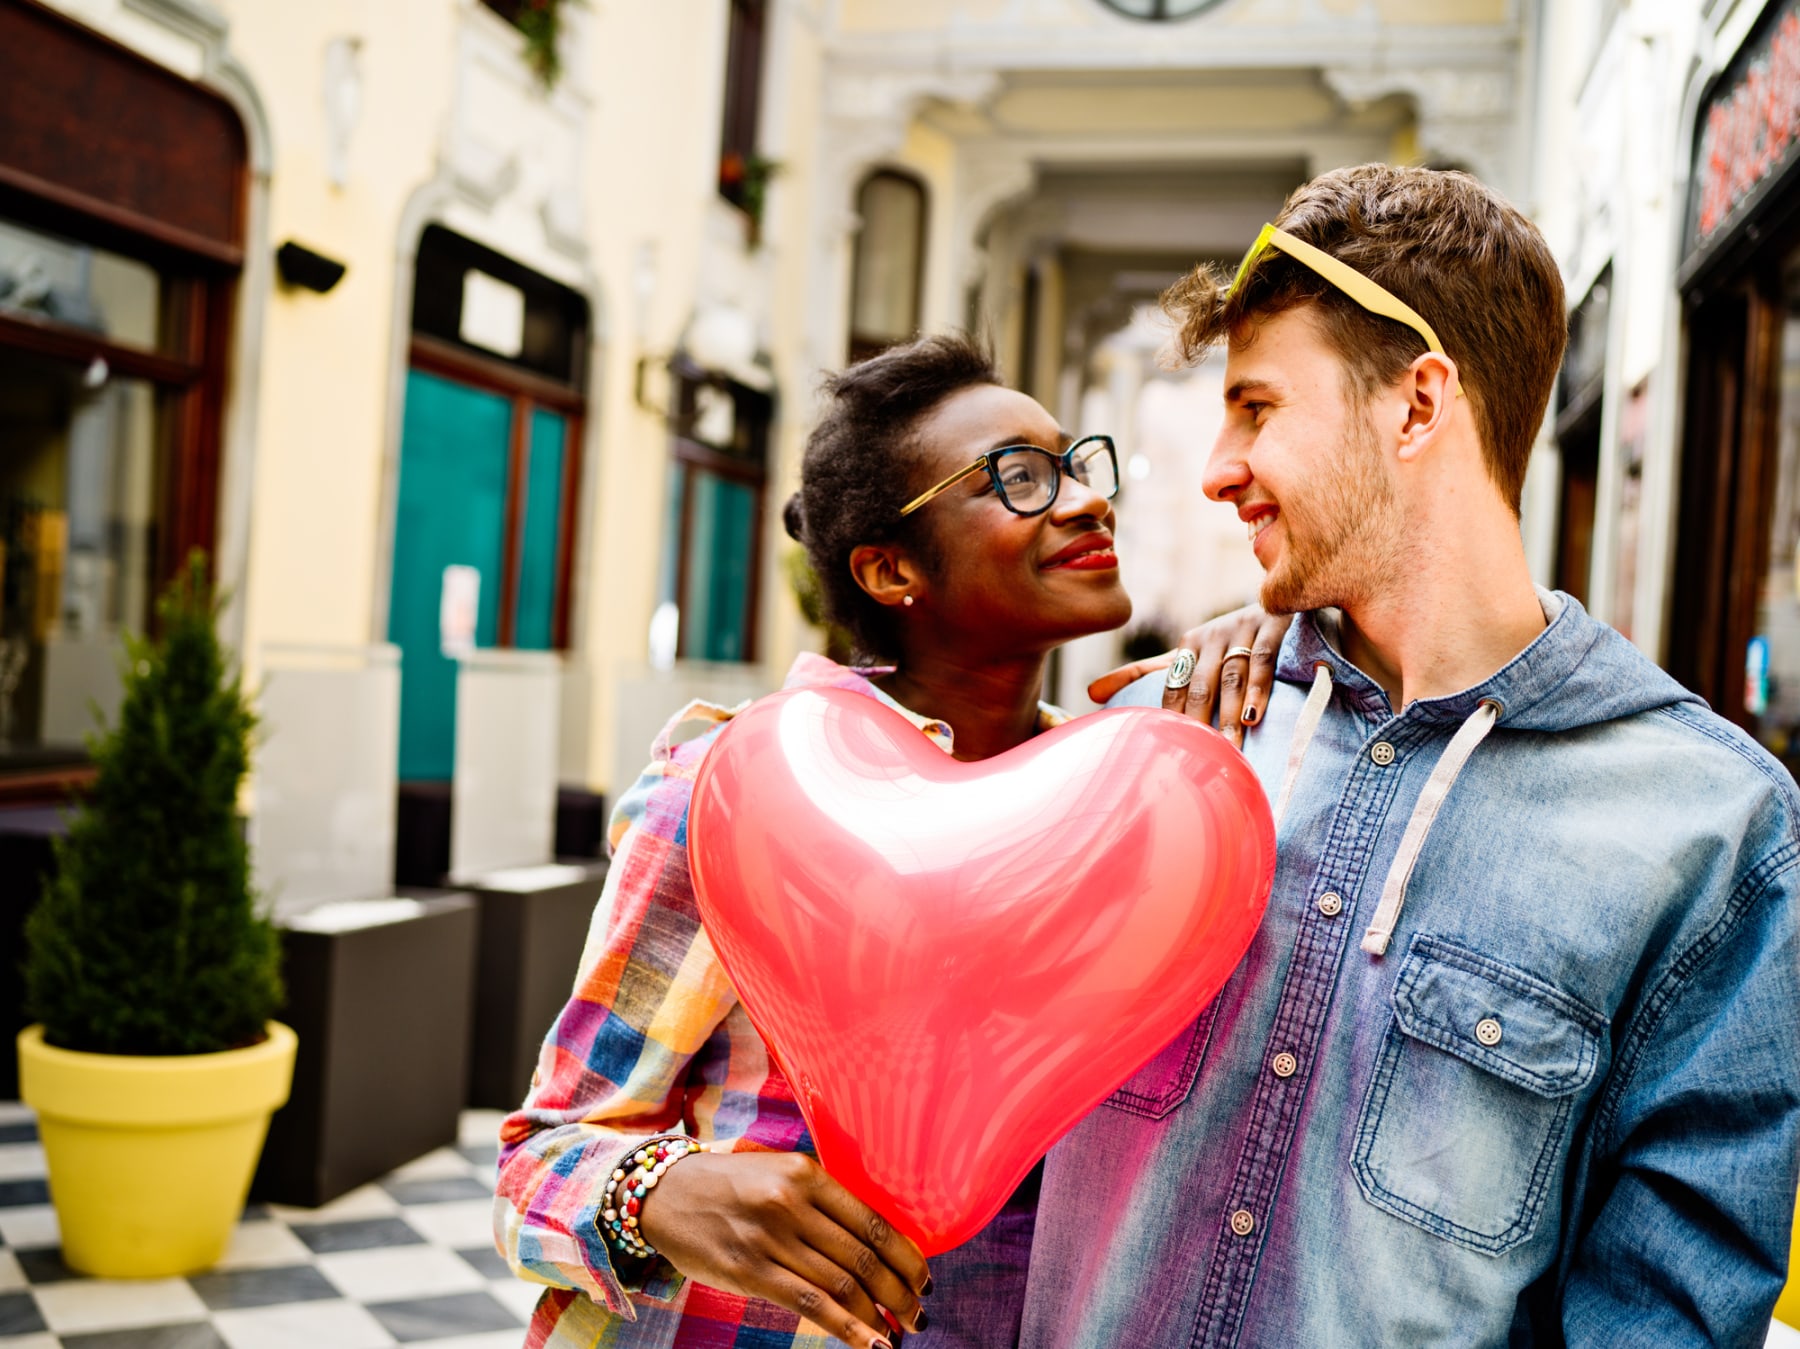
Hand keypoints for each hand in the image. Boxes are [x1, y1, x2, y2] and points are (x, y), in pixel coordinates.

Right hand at [637, 1150, 929, 1348]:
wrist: (663, 1194)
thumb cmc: (730, 1186)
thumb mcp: (779, 1175)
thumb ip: (822, 1202)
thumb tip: (875, 1245)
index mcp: (806, 1174)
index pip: (872, 1221)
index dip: (906, 1255)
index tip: (924, 1277)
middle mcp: (792, 1203)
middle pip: (863, 1256)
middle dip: (899, 1291)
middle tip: (918, 1312)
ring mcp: (770, 1238)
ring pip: (842, 1283)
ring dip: (878, 1314)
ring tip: (899, 1332)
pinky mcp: (750, 1271)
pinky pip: (810, 1304)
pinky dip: (846, 1328)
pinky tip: (870, 1343)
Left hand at [1087, 605, 1293, 746]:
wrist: (1281, 605)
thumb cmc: (1229, 642)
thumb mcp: (1189, 655)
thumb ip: (1144, 674)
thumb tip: (1090, 693)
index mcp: (1189, 643)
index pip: (1172, 685)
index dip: (1169, 716)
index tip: (1163, 752)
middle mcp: (1212, 635)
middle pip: (1199, 683)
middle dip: (1196, 720)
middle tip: (1195, 758)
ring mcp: (1243, 629)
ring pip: (1231, 676)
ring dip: (1228, 713)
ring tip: (1228, 748)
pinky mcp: (1274, 627)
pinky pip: (1262, 661)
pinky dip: (1258, 690)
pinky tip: (1252, 718)